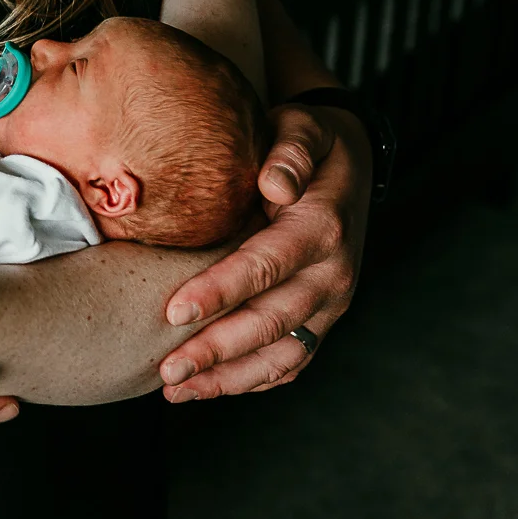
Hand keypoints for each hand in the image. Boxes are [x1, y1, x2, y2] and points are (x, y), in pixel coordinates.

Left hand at [156, 103, 369, 399]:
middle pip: (271, 322)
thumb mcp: (304, 129)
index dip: (220, 292)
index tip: (174, 311)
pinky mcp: (324, 319)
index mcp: (322, 228)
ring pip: (283, 355)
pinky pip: (293, 360)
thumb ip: (290, 151)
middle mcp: (333, 274)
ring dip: (230, 378)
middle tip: (167, 369)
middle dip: (217, 350)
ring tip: (177, 390)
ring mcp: (332, 303)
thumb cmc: (311, 144)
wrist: (350, 163)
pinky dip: (253, 381)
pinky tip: (210, 388)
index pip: (266, 266)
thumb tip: (275, 183)